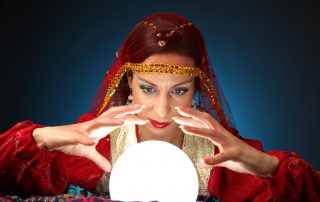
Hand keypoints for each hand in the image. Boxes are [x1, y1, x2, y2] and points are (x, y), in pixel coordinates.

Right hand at [33, 104, 147, 171]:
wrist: (52, 139)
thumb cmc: (70, 142)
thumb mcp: (88, 152)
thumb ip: (99, 159)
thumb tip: (109, 169)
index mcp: (99, 127)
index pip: (118, 119)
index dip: (131, 118)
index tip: (145, 118)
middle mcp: (94, 124)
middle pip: (112, 113)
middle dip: (126, 109)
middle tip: (141, 106)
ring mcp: (83, 128)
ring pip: (98, 122)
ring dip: (110, 122)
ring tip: (122, 122)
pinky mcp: (72, 136)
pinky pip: (79, 137)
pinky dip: (85, 139)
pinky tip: (91, 142)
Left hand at [172, 107, 278, 176]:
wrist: (259, 163)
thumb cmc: (240, 158)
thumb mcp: (222, 159)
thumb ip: (211, 159)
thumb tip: (200, 164)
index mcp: (219, 134)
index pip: (204, 122)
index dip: (191, 116)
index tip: (178, 112)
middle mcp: (223, 135)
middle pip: (206, 121)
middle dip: (192, 114)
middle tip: (178, 110)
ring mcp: (229, 143)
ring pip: (211, 133)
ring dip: (197, 130)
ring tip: (183, 128)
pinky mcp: (235, 153)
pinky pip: (223, 156)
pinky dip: (213, 159)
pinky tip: (203, 162)